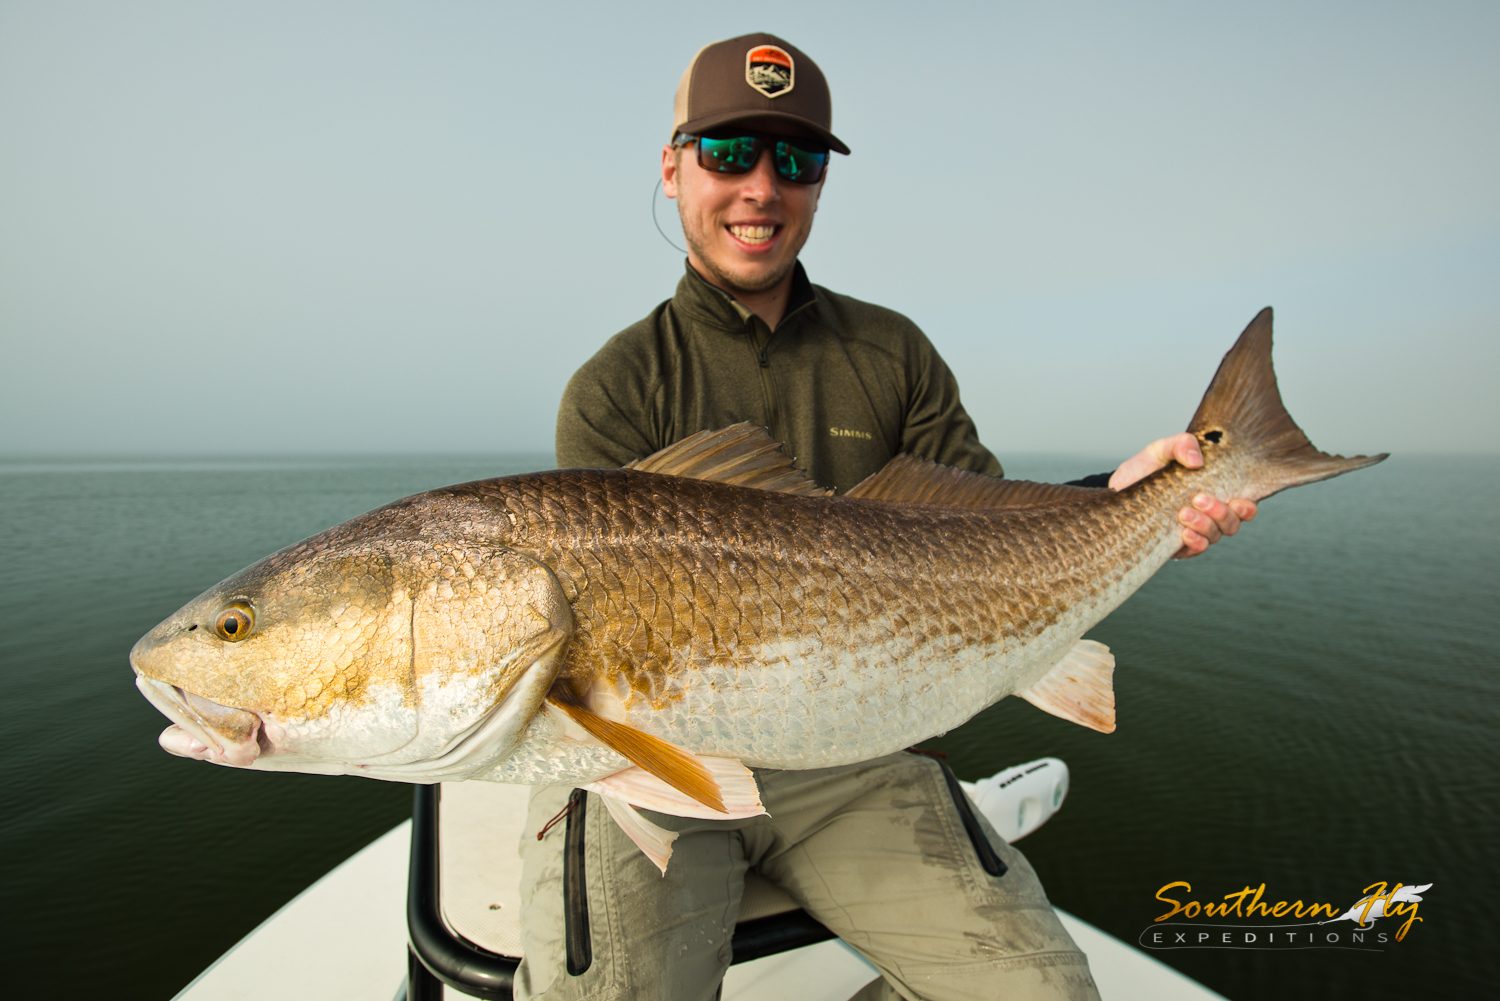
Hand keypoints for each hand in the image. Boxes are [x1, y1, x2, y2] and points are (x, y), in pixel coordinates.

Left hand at [1108, 433, 1256, 557]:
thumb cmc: (1144, 470)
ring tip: (1184, 513)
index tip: (1239, 500)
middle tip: (1199, 499)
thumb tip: (1196, 461)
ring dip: (1205, 526)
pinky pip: (1195, 550)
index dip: (1248, 507)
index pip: (1244, 505)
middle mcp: (1209, 515)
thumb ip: (1181, 444)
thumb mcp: (1161, 450)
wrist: (1116, 491)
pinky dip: (1195, 542)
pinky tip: (1183, 533)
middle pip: (1232, 523)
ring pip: (1215, 537)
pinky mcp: (1177, 546)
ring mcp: (1194, 531)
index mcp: (1214, 492)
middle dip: (1222, 513)